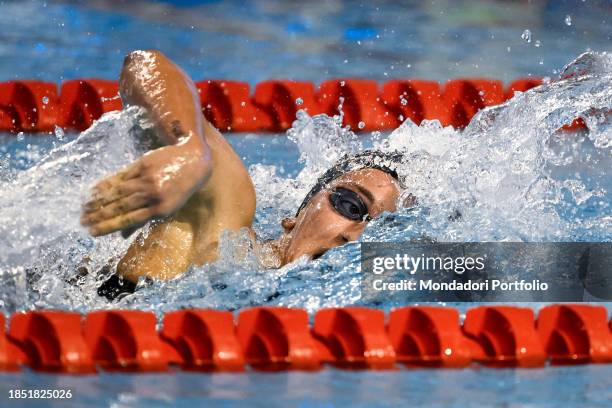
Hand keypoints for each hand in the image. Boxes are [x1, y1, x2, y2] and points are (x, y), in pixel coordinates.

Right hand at [81, 141, 210, 236]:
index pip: (129, 220)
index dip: (109, 226)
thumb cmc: (180, 188)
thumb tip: (122, 235)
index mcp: (161, 209)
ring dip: (98, 201)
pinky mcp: (142, 165)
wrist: (193, 160)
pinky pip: (120, 176)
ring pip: (118, 192)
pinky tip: (93, 190)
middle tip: (82, 221)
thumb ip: (145, 219)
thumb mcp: (169, 207)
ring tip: (83, 209)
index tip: (92, 232)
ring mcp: (146, 179)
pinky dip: (105, 184)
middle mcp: (152, 194)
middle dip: (99, 215)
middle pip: (120, 207)